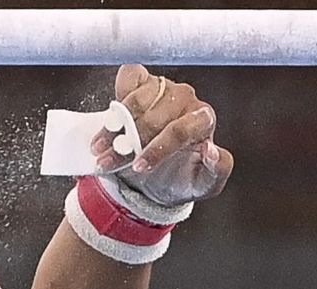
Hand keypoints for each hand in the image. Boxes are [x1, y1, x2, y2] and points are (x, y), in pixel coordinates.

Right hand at [93, 64, 233, 204]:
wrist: (154, 174)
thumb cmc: (181, 178)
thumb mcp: (203, 185)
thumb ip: (216, 170)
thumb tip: (211, 150)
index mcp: (204, 121)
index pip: (179, 131)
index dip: (156, 149)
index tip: (138, 167)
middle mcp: (186, 99)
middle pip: (154, 118)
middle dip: (129, 143)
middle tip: (108, 162)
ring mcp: (164, 86)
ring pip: (137, 100)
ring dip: (114, 126)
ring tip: (100, 148)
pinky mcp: (144, 78)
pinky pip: (129, 76)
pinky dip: (118, 95)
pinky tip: (110, 120)